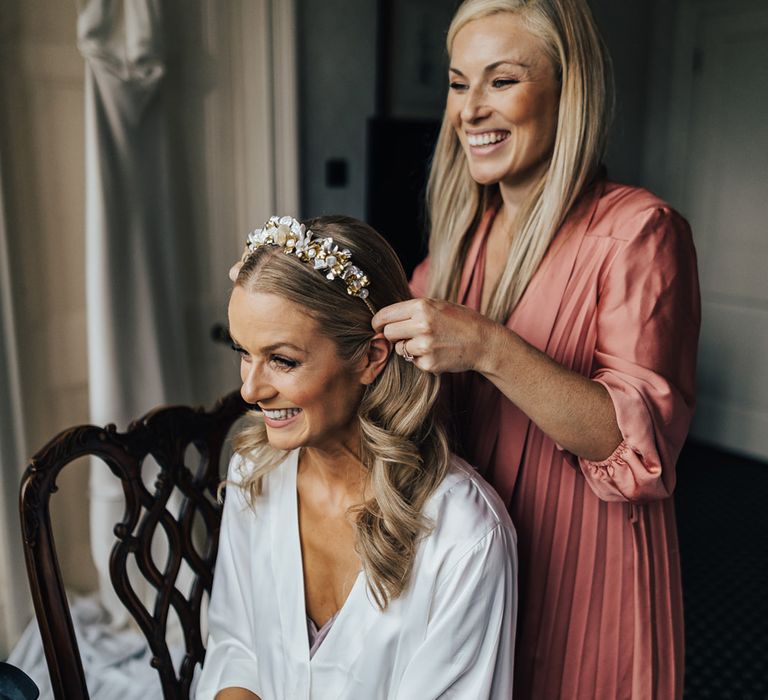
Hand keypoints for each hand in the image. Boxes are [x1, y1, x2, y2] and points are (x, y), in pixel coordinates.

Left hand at [372, 298, 496, 372]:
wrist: (483, 342)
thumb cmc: (460, 321)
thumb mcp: (437, 305)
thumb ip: (413, 310)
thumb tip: (385, 318)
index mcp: (421, 306)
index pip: (385, 315)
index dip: (377, 322)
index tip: (377, 326)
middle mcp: (421, 325)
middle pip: (389, 333)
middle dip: (393, 335)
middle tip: (405, 335)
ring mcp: (425, 346)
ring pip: (400, 349)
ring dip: (408, 347)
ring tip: (428, 342)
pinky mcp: (428, 363)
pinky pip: (413, 361)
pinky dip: (420, 359)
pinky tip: (436, 352)